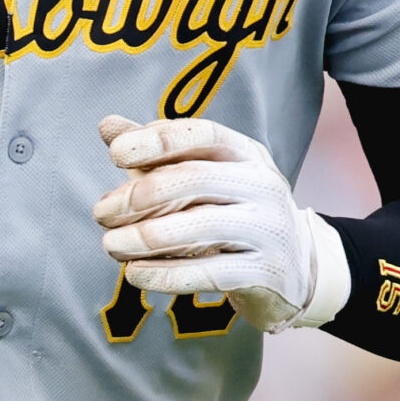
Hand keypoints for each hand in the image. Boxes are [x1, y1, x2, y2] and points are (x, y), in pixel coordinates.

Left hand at [93, 116, 350, 332]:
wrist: (298, 269)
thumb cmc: (235, 214)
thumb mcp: (204, 178)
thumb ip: (156, 154)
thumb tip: (107, 125)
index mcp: (247, 154)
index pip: (203, 135)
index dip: (158, 140)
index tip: (115, 154)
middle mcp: (263, 185)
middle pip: (198, 179)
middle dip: (142, 195)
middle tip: (101, 212)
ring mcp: (269, 229)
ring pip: (202, 226)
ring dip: (146, 237)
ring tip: (110, 245)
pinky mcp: (266, 272)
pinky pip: (210, 273)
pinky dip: (166, 275)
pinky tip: (134, 275)